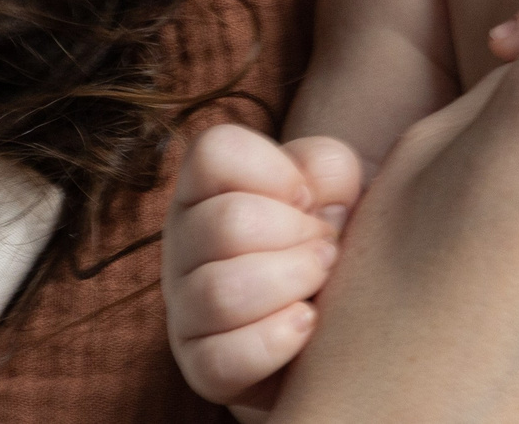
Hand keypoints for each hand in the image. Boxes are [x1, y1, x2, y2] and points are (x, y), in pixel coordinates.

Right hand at [162, 125, 364, 416]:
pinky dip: (277, 340)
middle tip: (326, 248)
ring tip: (320, 285)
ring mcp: (186, 307)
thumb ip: (326, 167)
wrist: (330, 326)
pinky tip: (306, 324)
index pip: (214, 151)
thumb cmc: (325, 240)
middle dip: (297, 234)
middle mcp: (183, 242)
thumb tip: (312, 187)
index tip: (307, 197)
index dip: (275, 170)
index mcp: (206, 187)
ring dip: (291, 283)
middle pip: (226, 223)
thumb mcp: (335, 191)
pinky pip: (223, 359)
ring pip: (221, 292)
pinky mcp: (201, 367)